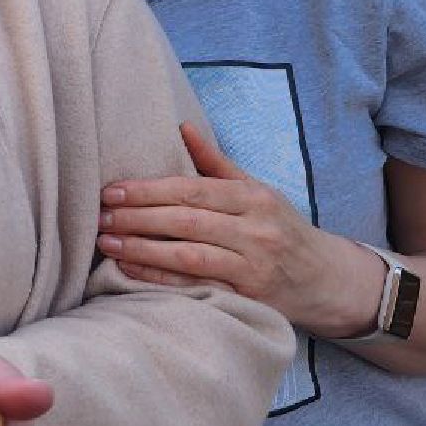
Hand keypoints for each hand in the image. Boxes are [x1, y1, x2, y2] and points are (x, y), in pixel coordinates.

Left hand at [98, 123, 375, 335]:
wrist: (325, 280)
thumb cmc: (280, 228)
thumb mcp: (257, 190)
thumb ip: (216, 163)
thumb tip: (182, 126)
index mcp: (254, 199)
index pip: (193, 190)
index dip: (149, 191)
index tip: (111, 191)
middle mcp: (255, 231)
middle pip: (187, 221)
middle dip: (138, 217)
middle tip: (99, 215)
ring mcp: (253, 268)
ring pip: (189, 256)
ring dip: (142, 249)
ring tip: (106, 241)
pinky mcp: (248, 299)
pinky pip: (196, 288)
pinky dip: (159, 279)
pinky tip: (129, 269)